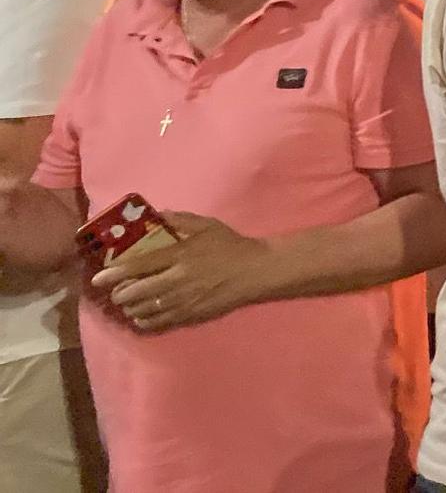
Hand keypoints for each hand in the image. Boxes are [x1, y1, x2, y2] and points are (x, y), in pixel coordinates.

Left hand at [93, 213, 271, 332]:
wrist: (255, 272)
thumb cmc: (230, 245)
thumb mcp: (207, 225)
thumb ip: (180, 220)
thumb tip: (157, 215)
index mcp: (180, 256)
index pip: (139, 266)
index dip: (115, 273)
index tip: (99, 277)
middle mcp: (178, 281)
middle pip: (136, 292)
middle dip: (119, 294)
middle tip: (114, 291)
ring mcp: (183, 301)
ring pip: (144, 310)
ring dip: (130, 308)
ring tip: (127, 303)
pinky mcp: (190, 316)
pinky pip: (158, 323)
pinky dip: (144, 321)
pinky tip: (141, 316)